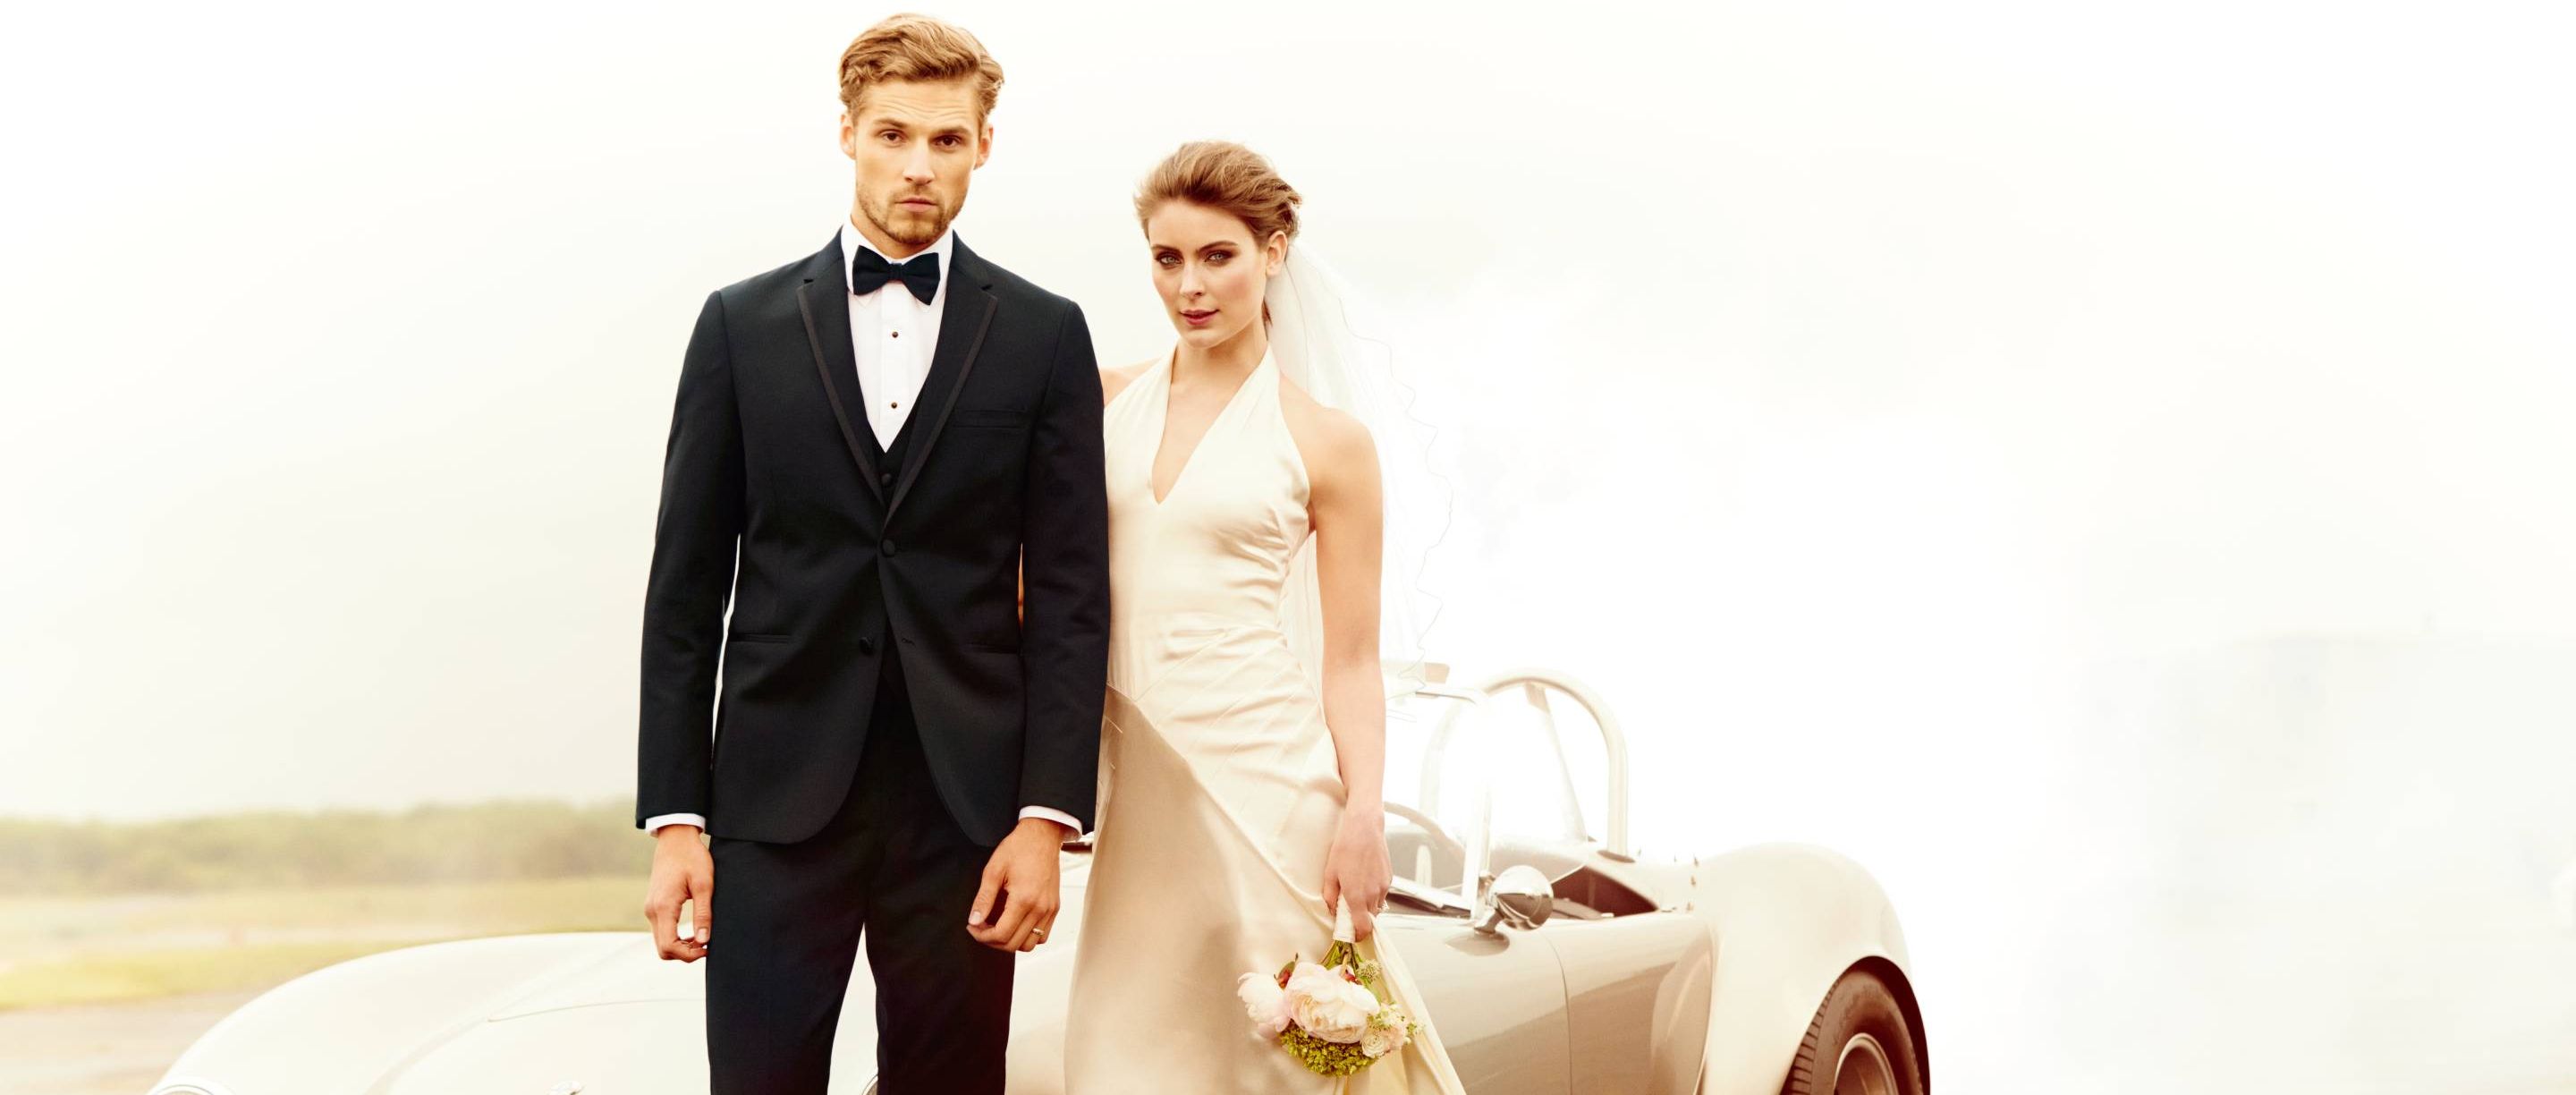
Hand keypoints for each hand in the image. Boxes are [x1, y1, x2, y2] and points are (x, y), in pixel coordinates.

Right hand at [645, 825, 712, 961]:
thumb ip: (703, 914)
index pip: (669, 946)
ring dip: (680, 947)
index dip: (689, 954)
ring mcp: (650, 908)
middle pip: (663, 949)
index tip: (708, 947)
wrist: (675, 838)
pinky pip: (661, 931)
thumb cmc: (692, 857)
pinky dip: (674, 937)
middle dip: (684, 954)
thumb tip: (704, 941)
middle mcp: (652, 911)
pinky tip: (692, 932)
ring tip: (702, 939)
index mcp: (663, 907)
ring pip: (661, 942)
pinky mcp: (653, 906)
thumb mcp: (704, 885)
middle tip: (706, 945)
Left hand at [968, 817, 1068, 951]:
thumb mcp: (993, 870)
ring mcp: (1050, 910)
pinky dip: (1028, 937)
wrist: (1042, 836)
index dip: (982, 936)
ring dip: (1011, 942)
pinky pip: (1043, 936)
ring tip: (998, 927)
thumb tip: (974, 921)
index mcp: (1024, 899)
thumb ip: (983, 899)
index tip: (973, 927)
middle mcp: (1040, 909)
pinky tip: (1015, 924)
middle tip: (981, 928)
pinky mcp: (1054, 908)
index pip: (1001, 935)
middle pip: (1014, 944)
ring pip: (1029, 945)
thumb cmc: (1018, 849)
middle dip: (993, 941)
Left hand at [1321, 804, 1390, 940]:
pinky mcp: (1389, 878)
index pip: (1363, 928)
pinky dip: (1374, 895)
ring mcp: (1383, 887)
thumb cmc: (1346, 848)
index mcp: (1357, 896)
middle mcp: (1373, 895)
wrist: (1365, 828)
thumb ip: (1330, 896)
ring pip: (1377, 907)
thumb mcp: (1330, 873)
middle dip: (1361, 920)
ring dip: (1367, 907)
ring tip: (1356, 892)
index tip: (1352, 935)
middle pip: (1371, 920)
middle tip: (1349, 911)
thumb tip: (1332, 911)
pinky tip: (1364, 881)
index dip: (1358, 936)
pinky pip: (1382, 895)